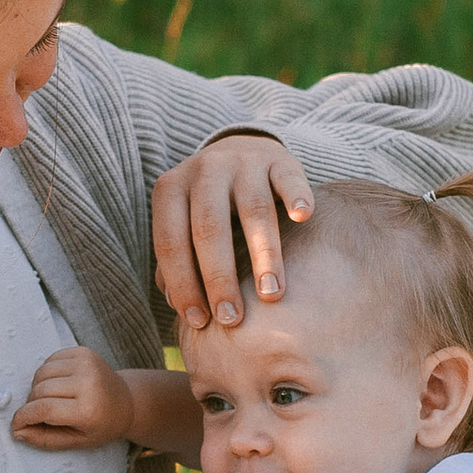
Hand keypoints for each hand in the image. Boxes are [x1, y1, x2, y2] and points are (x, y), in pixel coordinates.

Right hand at [11, 344, 133, 449]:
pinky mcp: (83, 352)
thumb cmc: (101, 425)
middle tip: (39, 414)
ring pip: (41, 373)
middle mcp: (88, 382)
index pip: (43, 409)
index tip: (17, 424)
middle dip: (31, 404)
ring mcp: (86, 363)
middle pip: (39, 390)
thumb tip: (17, 431)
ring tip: (50, 399)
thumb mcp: (76, 441)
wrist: (127, 402)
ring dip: (38, 388)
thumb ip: (44, 439)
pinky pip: (49, 360)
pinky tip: (58, 384)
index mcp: (88, 409)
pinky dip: (47, 374)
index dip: (23, 417)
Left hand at [152, 132, 314, 339]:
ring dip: (263, 254)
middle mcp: (204, 170)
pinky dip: (297, 198)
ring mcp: (243, 161)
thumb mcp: (182, 224)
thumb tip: (180, 305)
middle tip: (233, 318)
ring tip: (271, 294)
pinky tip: (302, 219)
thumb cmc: (206, 206)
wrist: (238, 151)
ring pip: (253, 209)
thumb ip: (178, 260)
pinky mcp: (279, 159)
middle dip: (220, 277)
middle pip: (209, 228)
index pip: (170, 241)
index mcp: (170, 189)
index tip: (200, 321)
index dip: (183, 283)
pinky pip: (289, 179)